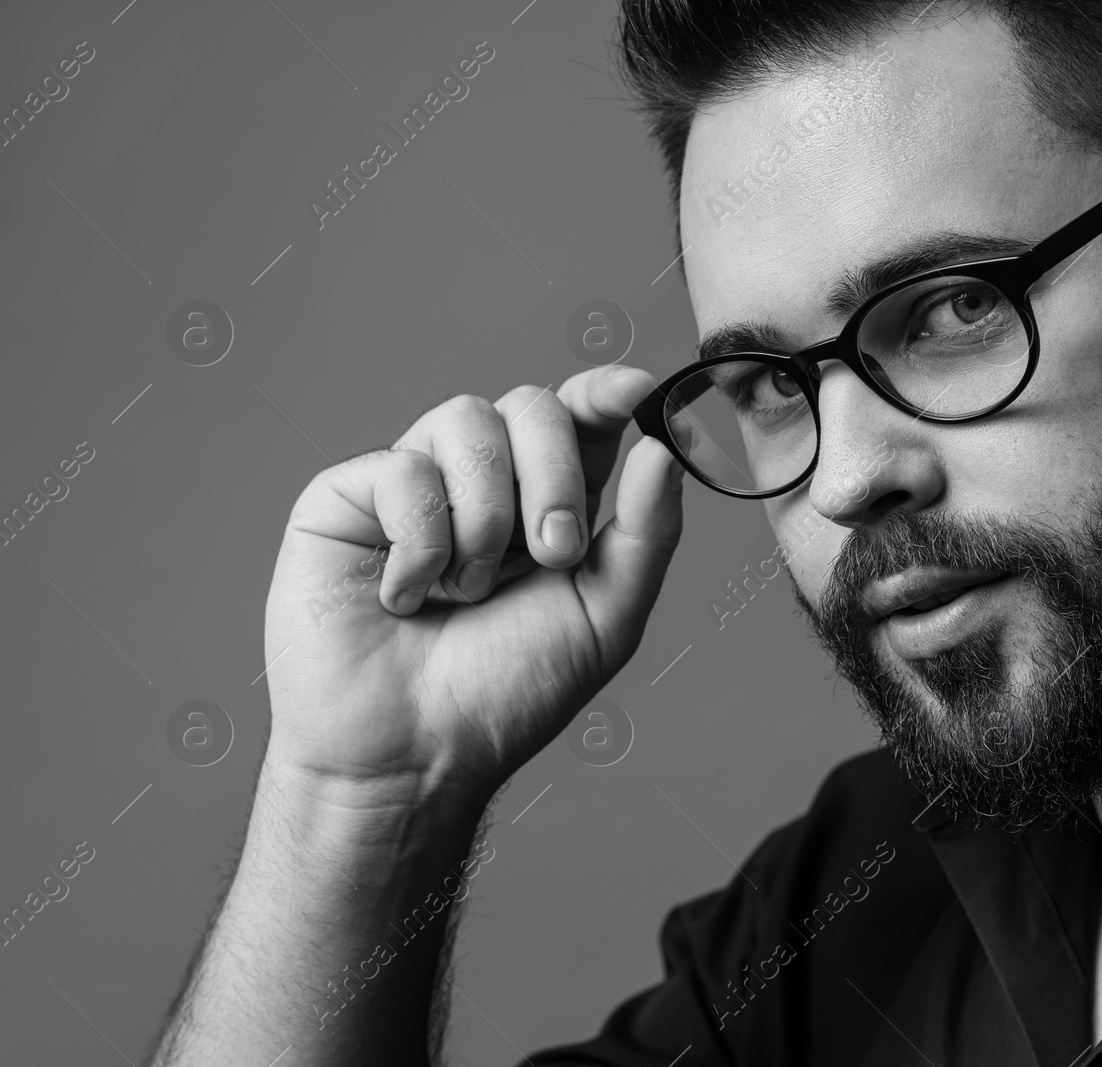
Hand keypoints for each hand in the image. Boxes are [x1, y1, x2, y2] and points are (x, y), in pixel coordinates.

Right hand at [260, 367, 681, 792]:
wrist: (412, 754)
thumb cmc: (506, 692)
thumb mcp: (605, 616)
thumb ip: (647, 531)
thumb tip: (667, 444)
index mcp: (551, 499)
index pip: (581, 413)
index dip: (606, 391)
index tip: (635, 395)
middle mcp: (485, 480)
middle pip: (532, 406)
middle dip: (553, 478)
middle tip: (551, 556)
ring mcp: (415, 482)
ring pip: (466, 420)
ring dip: (485, 518)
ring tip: (467, 591)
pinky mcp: (348, 495)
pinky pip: (401, 468)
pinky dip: (421, 543)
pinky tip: (407, 595)